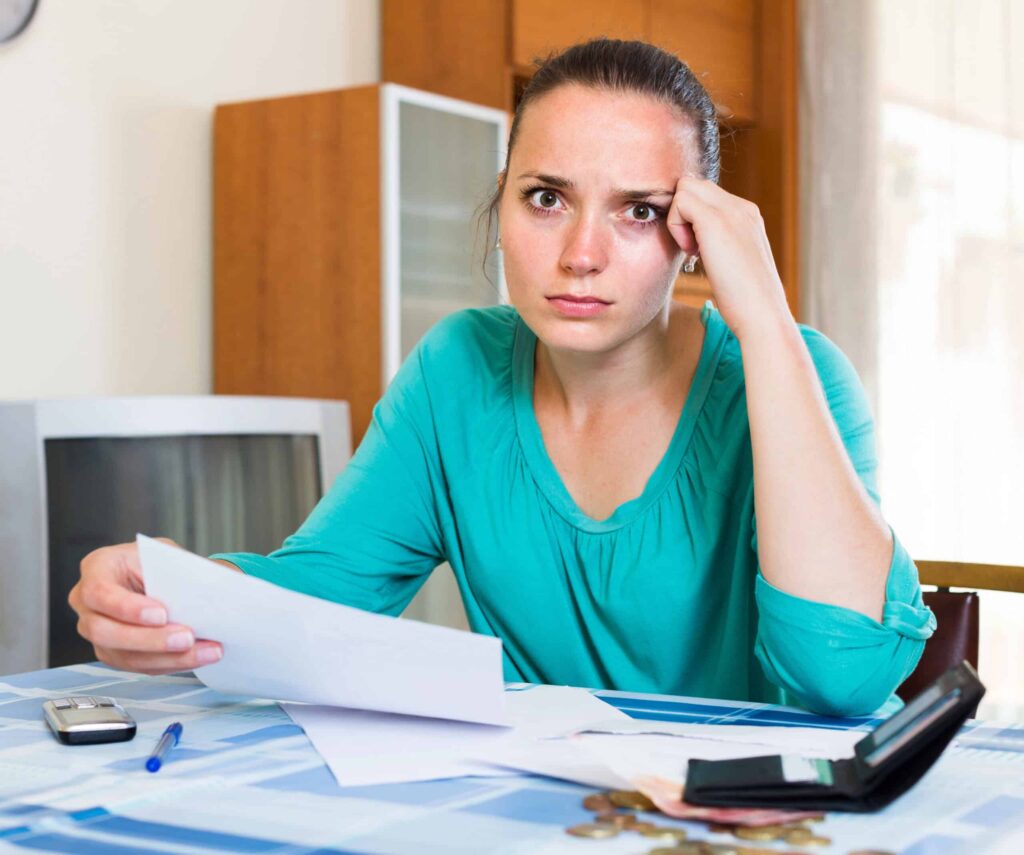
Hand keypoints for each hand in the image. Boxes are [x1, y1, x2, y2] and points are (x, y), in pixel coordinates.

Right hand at [69, 539, 223, 674]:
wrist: (158, 575)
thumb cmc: (155, 561)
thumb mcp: (164, 554)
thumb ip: (174, 570)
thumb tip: (204, 590)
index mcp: (97, 568)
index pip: (99, 592)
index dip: (127, 608)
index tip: (161, 614)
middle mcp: (88, 603)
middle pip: (105, 631)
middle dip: (150, 639)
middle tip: (187, 638)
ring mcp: (97, 631)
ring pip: (124, 655)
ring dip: (167, 657)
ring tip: (204, 651)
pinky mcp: (114, 653)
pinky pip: (139, 666)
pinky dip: (171, 663)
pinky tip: (197, 657)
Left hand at [666, 176, 791, 342]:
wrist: (762, 315)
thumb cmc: (746, 302)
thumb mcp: (734, 264)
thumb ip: (720, 245)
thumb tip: (697, 243)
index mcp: (748, 216)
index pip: (707, 195)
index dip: (691, 218)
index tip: (696, 249)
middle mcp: (742, 208)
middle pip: (695, 185)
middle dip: (682, 213)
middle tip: (690, 247)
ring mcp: (732, 212)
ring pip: (685, 188)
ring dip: (678, 219)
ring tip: (692, 251)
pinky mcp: (716, 222)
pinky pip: (680, 202)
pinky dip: (675, 226)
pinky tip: (691, 253)